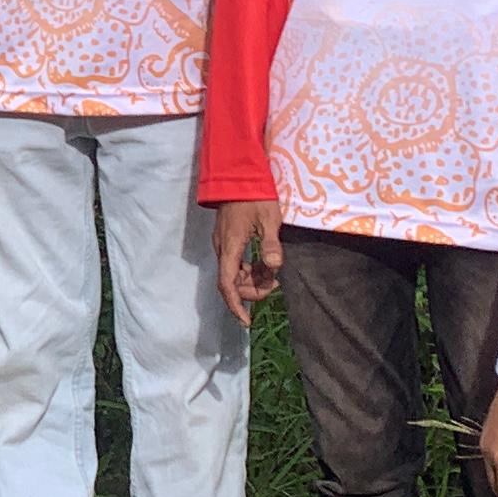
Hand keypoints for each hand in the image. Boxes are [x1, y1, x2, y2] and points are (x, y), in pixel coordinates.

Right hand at [211, 199, 281, 321]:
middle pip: (231, 282)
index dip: (236, 306)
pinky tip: (264, 263)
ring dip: (251, 280)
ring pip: (233, 274)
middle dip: (251, 291)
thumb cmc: (255, 195)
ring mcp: (223, 243)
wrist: (237, 174)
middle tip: (275, 285)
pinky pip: (235, 262)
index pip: (227, 284)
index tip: (247, 321)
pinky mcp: (227, 238)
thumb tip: (274, 267)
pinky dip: (248, 269)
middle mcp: (222, 248)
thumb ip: (271, 243)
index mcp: (230, 246)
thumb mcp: (269, 218)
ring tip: (273, 274)